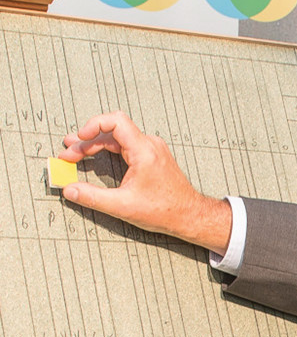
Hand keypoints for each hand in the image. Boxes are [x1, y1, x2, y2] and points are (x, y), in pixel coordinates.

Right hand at [60, 111, 232, 253]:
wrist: (189, 215)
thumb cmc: (165, 210)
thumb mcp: (122, 206)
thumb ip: (92, 197)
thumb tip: (70, 190)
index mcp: (144, 151)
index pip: (116, 121)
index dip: (94, 124)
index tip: (79, 138)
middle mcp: (149, 145)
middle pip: (112, 131)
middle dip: (87, 141)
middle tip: (68, 155)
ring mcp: (152, 150)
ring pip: (118, 138)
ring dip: (95, 145)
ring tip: (75, 155)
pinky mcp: (151, 157)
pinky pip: (125, 146)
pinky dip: (107, 150)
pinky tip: (94, 158)